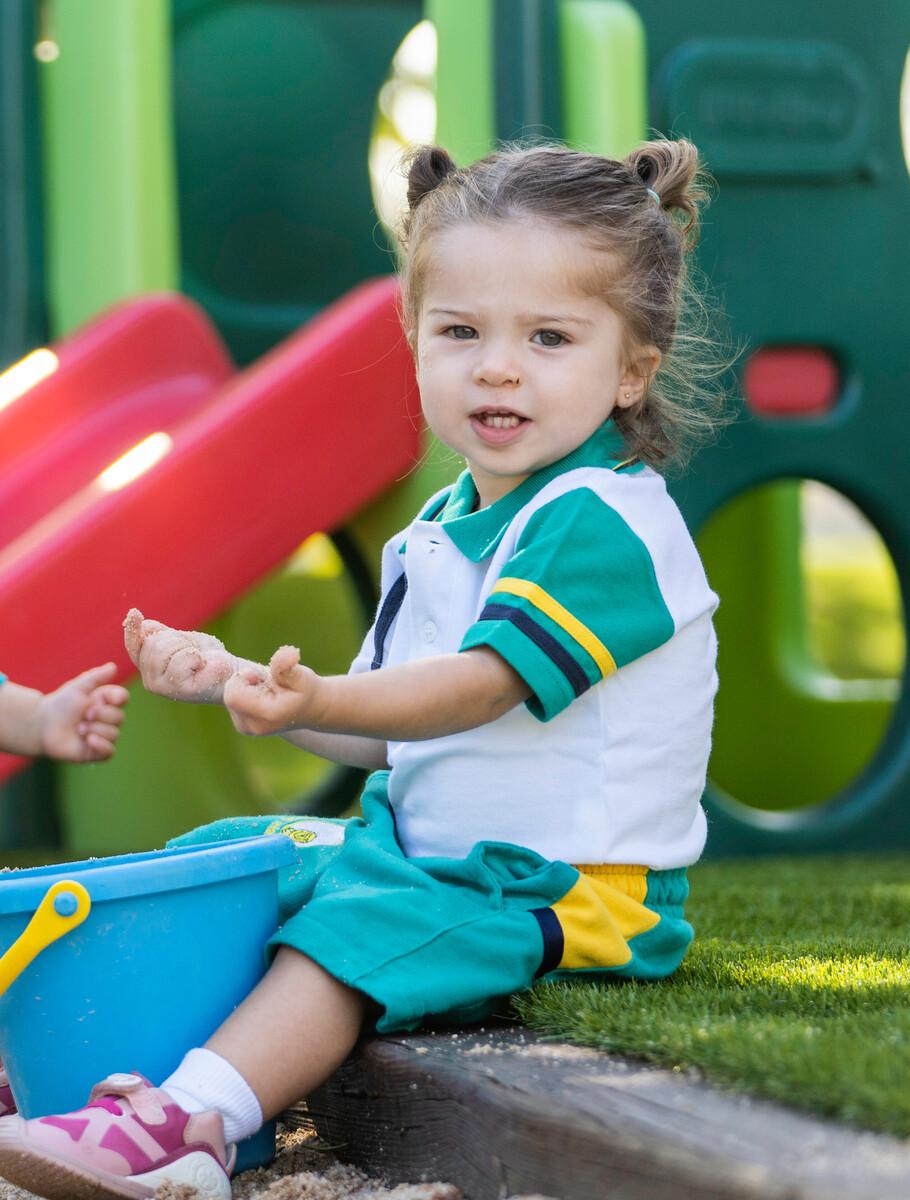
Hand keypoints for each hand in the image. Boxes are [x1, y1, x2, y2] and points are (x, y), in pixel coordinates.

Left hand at [38, 663, 129, 761]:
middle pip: (120, 717)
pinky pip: (110, 751)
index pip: (123, 699)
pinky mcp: (96, 752)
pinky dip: (101, 745)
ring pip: (114, 734)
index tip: (106, 697)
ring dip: (95, 729)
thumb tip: (113, 666)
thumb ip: (96, 677)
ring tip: (78, 729)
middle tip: (84, 715)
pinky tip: (88, 740)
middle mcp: (107, 719)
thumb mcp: (77, 687)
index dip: (118, 698)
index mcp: (105, 702)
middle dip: (102, 715)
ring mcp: (103, 736)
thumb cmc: (60, 705)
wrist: (42, 726)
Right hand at [123, 608, 238, 703]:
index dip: (132, 630)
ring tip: (197, 658)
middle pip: (153, 643)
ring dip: (187, 646)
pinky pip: (184, 658)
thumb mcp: (180, 640)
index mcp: (148, 668)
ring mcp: (164, 688)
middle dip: (177, 639)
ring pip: (165, 649)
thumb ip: (159, 633)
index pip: (134, 646)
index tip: (134, 612)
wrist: (229, 672)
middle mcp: (150, 681)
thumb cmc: (205, 655)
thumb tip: (141, 622)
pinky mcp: (181, 691)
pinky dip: (197, 656)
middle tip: (192, 650)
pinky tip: (203, 666)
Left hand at [223, 646, 322, 735]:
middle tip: (266, 682)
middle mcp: (254, 726)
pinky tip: (262, 697)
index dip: (243, 678)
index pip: (233, 694)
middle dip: (244, 682)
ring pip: (230, 700)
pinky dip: (244, 696)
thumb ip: (287, 665)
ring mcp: (248, 729)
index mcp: (266, 714)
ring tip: (267, 690)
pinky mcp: (244, 727)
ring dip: (245, 689)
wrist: (312, 709)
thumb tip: (287, 652)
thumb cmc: (306, 689)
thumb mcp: (300, 675)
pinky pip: (232, 705)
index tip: (260, 675)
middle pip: (230, 696)